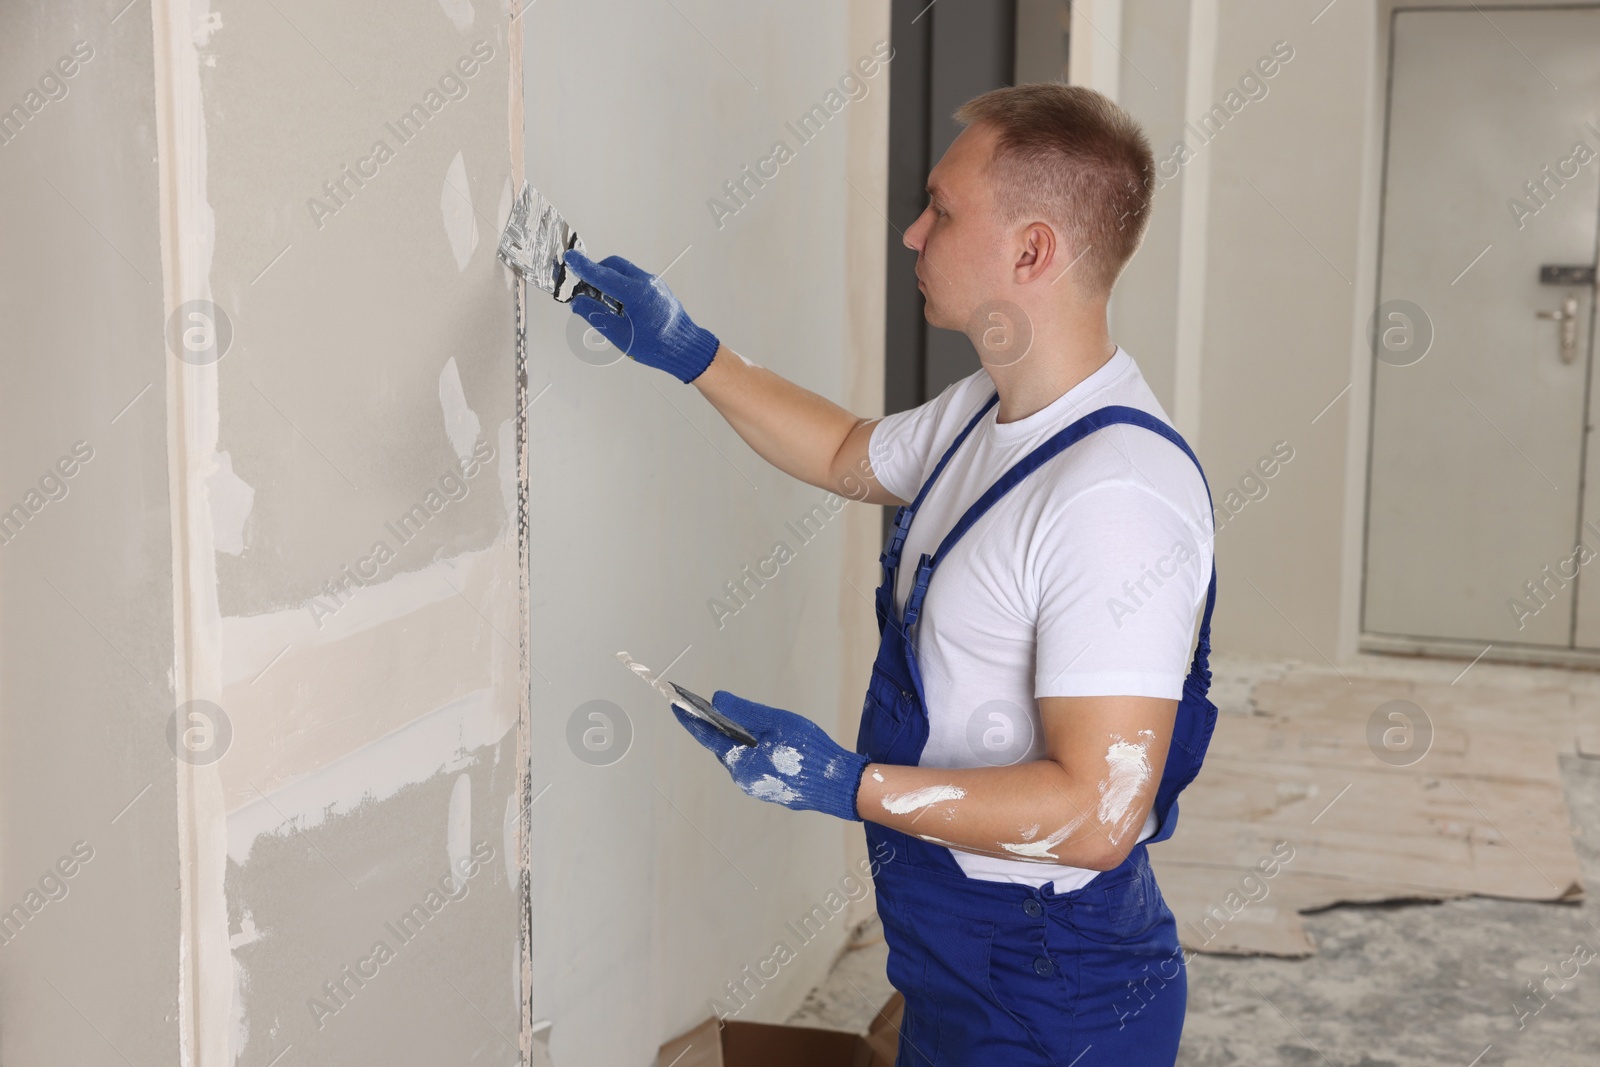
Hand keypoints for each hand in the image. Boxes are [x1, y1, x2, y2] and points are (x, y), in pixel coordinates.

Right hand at [563, 250, 720, 383]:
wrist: (685, 348)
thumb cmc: (657, 346)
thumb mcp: (620, 335)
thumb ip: (596, 316)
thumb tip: (578, 303)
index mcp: (636, 293)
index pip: (603, 274)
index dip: (583, 266)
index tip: (570, 258)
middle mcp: (646, 282)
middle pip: (614, 266)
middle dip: (596, 272)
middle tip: (584, 288)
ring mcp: (654, 284)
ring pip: (624, 272)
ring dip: (609, 280)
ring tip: (603, 302)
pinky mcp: (658, 289)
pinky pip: (635, 279)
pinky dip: (621, 286)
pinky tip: (619, 305)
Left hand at [671, 690, 869, 821]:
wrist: (838, 785)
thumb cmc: (808, 752)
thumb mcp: (776, 723)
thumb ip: (744, 711)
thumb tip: (717, 700)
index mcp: (740, 762)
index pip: (708, 736)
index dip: (691, 720)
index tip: (675, 706)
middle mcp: (744, 779)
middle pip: (726, 748)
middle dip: (722, 729)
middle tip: (721, 708)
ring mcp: (758, 787)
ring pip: (743, 758)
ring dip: (744, 741)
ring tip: (758, 726)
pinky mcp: (773, 791)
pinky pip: (757, 767)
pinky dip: (758, 753)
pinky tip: (774, 745)